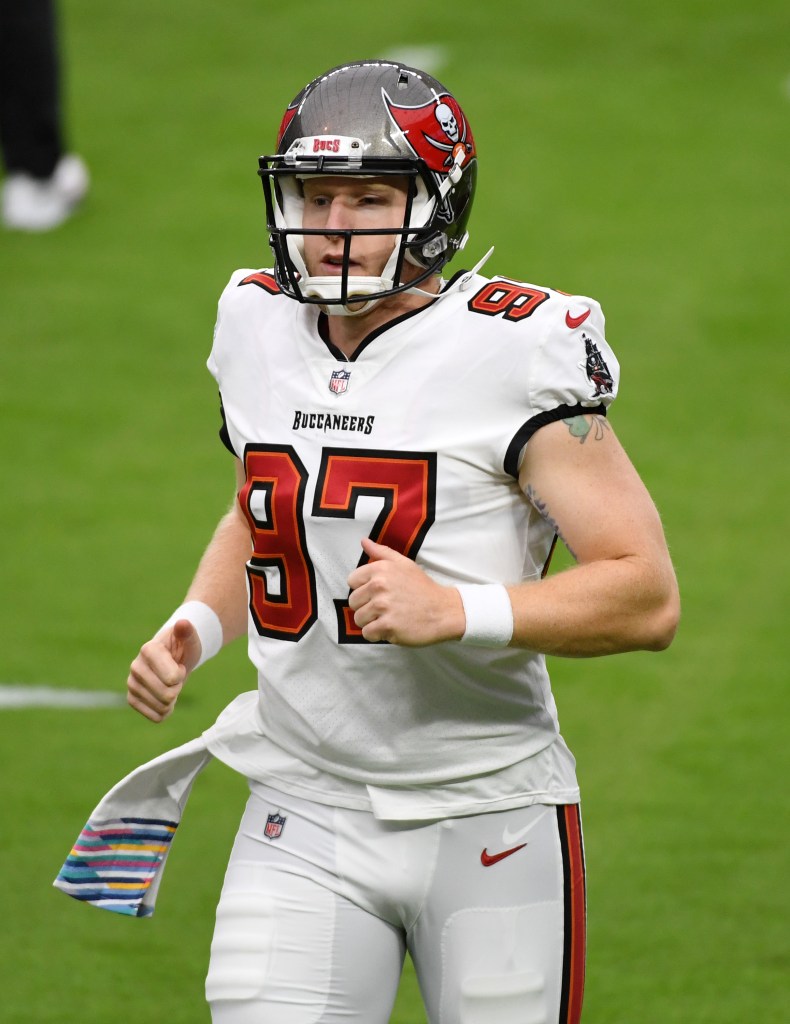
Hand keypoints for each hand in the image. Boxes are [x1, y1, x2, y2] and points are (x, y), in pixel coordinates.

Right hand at [126, 619, 200, 721]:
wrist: (175, 658)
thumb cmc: (184, 647)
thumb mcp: (190, 639)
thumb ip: (187, 632)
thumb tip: (182, 623)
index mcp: (148, 650)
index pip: (172, 678)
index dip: (181, 674)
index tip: (179, 664)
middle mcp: (135, 666)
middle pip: (167, 695)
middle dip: (177, 688)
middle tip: (175, 676)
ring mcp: (131, 684)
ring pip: (161, 707)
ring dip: (172, 699)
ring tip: (169, 684)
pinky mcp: (132, 699)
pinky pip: (155, 717)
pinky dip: (165, 711)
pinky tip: (165, 698)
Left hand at [347, 537, 464, 645]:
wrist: (444, 610)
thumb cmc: (422, 588)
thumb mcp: (404, 564)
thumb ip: (382, 552)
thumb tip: (364, 541)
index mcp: (380, 569)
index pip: (352, 581)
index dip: (363, 588)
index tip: (377, 593)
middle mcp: (379, 586)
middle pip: (353, 602)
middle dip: (366, 606)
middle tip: (385, 608)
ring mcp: (383, 606)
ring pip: (358, 619)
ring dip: (371, 622)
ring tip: (389, 617)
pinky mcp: (388, 626)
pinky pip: (367, 633)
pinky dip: (377, 634)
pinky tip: (391, 628)